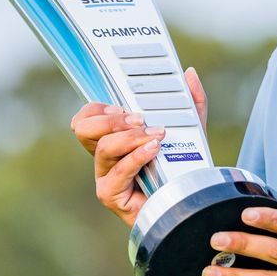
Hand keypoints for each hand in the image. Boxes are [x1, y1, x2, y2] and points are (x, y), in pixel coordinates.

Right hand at [69, 67, 209, 226]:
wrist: (189, 202)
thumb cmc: (183, 168)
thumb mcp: (191, 130)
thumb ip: (191, 103)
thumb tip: (189, 74)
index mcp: (115, 137)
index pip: (87, 116)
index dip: (97, 107)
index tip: (121, 105)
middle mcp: (105, 156)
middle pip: (84, 129)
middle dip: (111, 120)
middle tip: (140, 119)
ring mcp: (105, 176)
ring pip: (103, 148)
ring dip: (130, 138)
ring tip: (156, 136)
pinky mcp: (110, 194)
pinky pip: (119, 171)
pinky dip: (137, 157)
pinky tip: (153, 150)